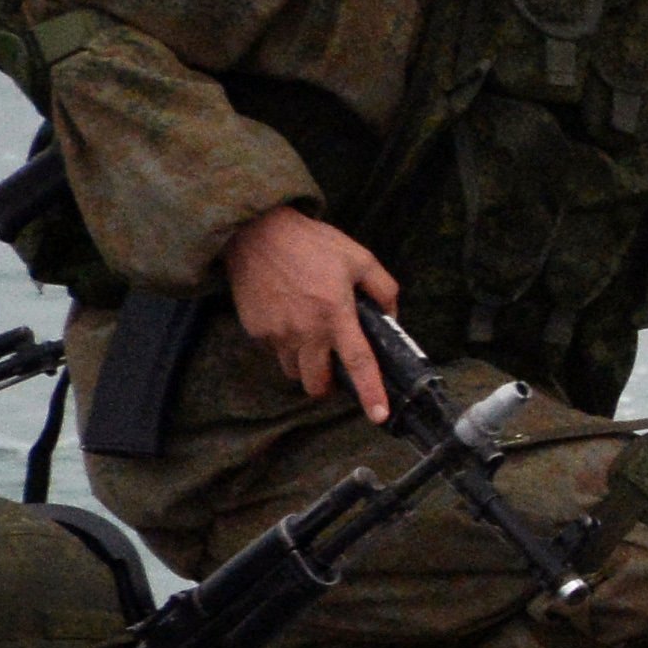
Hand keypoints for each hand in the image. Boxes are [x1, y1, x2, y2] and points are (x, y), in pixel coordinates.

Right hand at [222, 205, 398, 423]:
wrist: (255, 232)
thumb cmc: (312, 244)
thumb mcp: (360, 258)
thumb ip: (384, 290)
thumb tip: (393, 318)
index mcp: (336, 315)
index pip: (358, 363)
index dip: (370, 392)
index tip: (379, 416)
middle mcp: (305, 331)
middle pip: (317, 384)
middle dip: (329, 384)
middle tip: (335, 365)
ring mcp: (276, 333)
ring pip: (294, 371)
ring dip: (306, 365)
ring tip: (310, 336)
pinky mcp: (255, 330)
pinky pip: (274, 351)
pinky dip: (285, 345)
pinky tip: (288, 318)